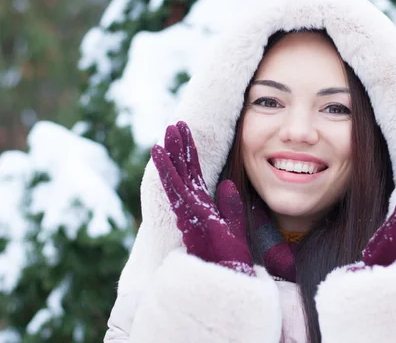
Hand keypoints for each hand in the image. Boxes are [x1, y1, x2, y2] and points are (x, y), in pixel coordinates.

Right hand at [151, 121, 253, 275]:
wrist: (228, 273)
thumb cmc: (230, 254)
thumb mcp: (234, 224)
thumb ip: (230, 205)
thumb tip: (228, 184)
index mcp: (203, 202)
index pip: (195, 172)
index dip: (190, 152)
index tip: (185, 132)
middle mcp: (192, 202)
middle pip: (183, 169)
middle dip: (178, 148)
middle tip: (173, 125)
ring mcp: (187, 207)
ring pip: (175, 176)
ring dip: (170, 155)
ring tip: (163, 136)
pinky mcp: (185, 212)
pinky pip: (174, 187)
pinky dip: (166, 170)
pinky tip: (159, 154)